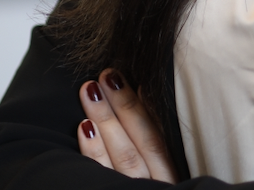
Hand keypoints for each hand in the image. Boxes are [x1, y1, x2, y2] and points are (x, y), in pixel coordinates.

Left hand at [78, 68, 177, 182]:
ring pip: (121, 156)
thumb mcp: (166, 167)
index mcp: (169, 173)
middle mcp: (153, 184)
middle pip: (138, 142)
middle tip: (105, 75)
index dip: (142, 107)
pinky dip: (93, 150)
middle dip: (122, 106)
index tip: (129, 79)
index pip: (156, 137)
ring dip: (105, 119)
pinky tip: (84, 127)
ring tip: (90, 91)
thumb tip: (146, 92)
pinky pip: (100, 175)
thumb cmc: (154, 189)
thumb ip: (158, 136)